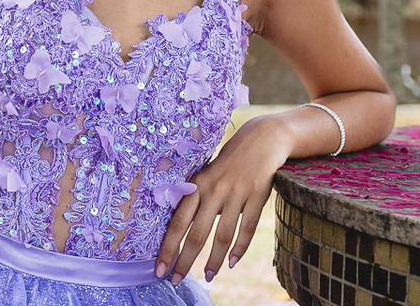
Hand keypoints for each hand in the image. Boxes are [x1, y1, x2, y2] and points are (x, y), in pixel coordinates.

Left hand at [154, 114, 290, 284]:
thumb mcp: (204, 176)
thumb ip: (193, 200)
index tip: (160, 269)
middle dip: (185, 260)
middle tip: (176, 280)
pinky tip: (231, 262)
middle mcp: (214, 190)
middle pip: (197, 234)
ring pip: (222, 235)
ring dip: (213, 260)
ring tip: (208, 277)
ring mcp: (236, 193)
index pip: (177, 223)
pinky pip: (247, 227)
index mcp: (196, 186)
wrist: (259, 140)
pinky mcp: (257, 195)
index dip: (168, 248)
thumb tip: (176, 232)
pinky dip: (239, 248)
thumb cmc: (226, 164)